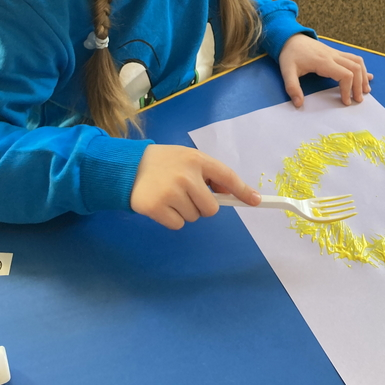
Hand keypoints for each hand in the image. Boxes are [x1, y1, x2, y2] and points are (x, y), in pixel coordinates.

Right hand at [130, 144, 260, 229]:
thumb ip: (209, 174)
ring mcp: (171, 192)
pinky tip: (161, 204)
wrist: (128, 166)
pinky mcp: (157, 207)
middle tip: (186, 194)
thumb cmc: (164, 163)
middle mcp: (186, 175)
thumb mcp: (187, 159)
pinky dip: (171, 219)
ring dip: (185, 211)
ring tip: (170, 195)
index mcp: (197, 160)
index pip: (227, 176)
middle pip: (211, 208)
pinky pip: (178, 225)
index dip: (242, 190)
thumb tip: (232, 193)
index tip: (256, 201)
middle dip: (202, 206)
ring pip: (194, 217)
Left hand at [279, 34, 372, 106]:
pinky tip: (366, 76)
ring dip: (363, 76)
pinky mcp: (335, 53)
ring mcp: (335, 53)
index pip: (345, 75)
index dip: (348, 89)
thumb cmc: (290, 54)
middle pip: (355, 68)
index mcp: (323, 62)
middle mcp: (333, 56)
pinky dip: (361, 68)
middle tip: (357, 100)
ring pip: (357, 62)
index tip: (345, 101)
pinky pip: (353, 58)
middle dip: (359, 85)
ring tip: (365, 90)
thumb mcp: (286, 71)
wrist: (290, 37)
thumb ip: (292, 87)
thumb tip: (298, 104)